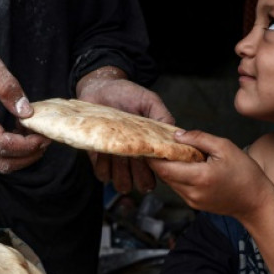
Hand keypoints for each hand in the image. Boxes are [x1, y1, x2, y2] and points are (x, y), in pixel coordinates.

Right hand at [0, 48, 50, 172]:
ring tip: (37, 136)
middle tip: (47, 137)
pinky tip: (23, 136)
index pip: (0, 143)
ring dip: (22, 156)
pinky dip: (13, 153)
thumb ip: (7, 86)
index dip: (26, 145)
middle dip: (29, 154)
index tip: (44, 135)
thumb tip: (27, 112)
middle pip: (2, 161)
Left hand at [76, 70, 172, 193]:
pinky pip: (103, 175)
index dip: (159, 170)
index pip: (162, 172)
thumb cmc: (126, 94)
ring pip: (123, 184)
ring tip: (118, 152)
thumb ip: (163, 116)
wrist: (100, 88)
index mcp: (151, 149)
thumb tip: (176, 133)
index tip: (151, 155)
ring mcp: (116, 162)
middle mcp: (135, 160)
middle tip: (135, 155)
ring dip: (122, 172)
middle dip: (139, 174)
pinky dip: (104, 166)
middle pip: (142, 184)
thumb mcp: (149, 101)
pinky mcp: (98, 159)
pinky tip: (104, 149)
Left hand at [147, 129, 273, 219]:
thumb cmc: (245, 173)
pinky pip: (179, 188)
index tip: (150, 143)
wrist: (256, 202)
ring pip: (170, 182)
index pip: (165, 168)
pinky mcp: (194, 204)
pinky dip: (177, 176)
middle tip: (157, 144)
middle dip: (159, 160)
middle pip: (164, 175)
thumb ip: (199, 139)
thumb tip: (176, 135)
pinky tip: (184, 165)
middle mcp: (192, 192)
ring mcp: (192, 201)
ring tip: (171, 153)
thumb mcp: (225, 147)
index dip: (153, 156)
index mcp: (200, 177)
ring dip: (168, 168)